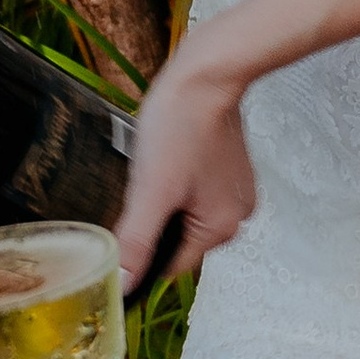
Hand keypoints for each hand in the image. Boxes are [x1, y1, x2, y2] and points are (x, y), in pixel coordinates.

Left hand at [113, 37, 257, 286]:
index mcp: (221, 228)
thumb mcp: (150, 191)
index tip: (131, 215)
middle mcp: (236, 215)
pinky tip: (172, 154)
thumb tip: (124, 284)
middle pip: (176, 236)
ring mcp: (234, 191)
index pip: (170, 263)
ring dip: (164, 195)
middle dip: (154, 214)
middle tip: (149, 178)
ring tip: (162, 161)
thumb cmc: (182, 124)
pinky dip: (176, 179)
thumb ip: (136, 243)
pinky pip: (192, 190)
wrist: (205, 75)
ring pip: (182, 212)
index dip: (142, 245)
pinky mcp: (227, 171)